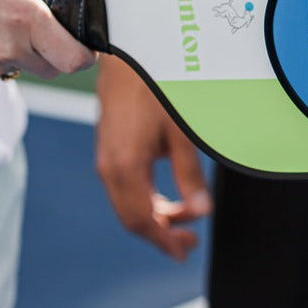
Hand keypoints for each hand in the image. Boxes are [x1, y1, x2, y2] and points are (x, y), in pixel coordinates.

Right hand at [95, 55, 210, 259]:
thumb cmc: (157, 88)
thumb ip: (190, 175)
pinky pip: (125, 188)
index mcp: (126, 167)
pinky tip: (169, 201)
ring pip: (127, 204)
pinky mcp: (110, 149)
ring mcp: (106, 158)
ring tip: (184, 225)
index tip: (185, 252)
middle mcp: (109, 167)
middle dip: (161, 235)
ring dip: (155, 218)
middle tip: (189, 243)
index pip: (143, 220)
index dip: (165, 240)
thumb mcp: (182, 133)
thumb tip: (201, 212)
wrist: (127, 56)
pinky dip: (146, 202)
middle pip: (132, 218)